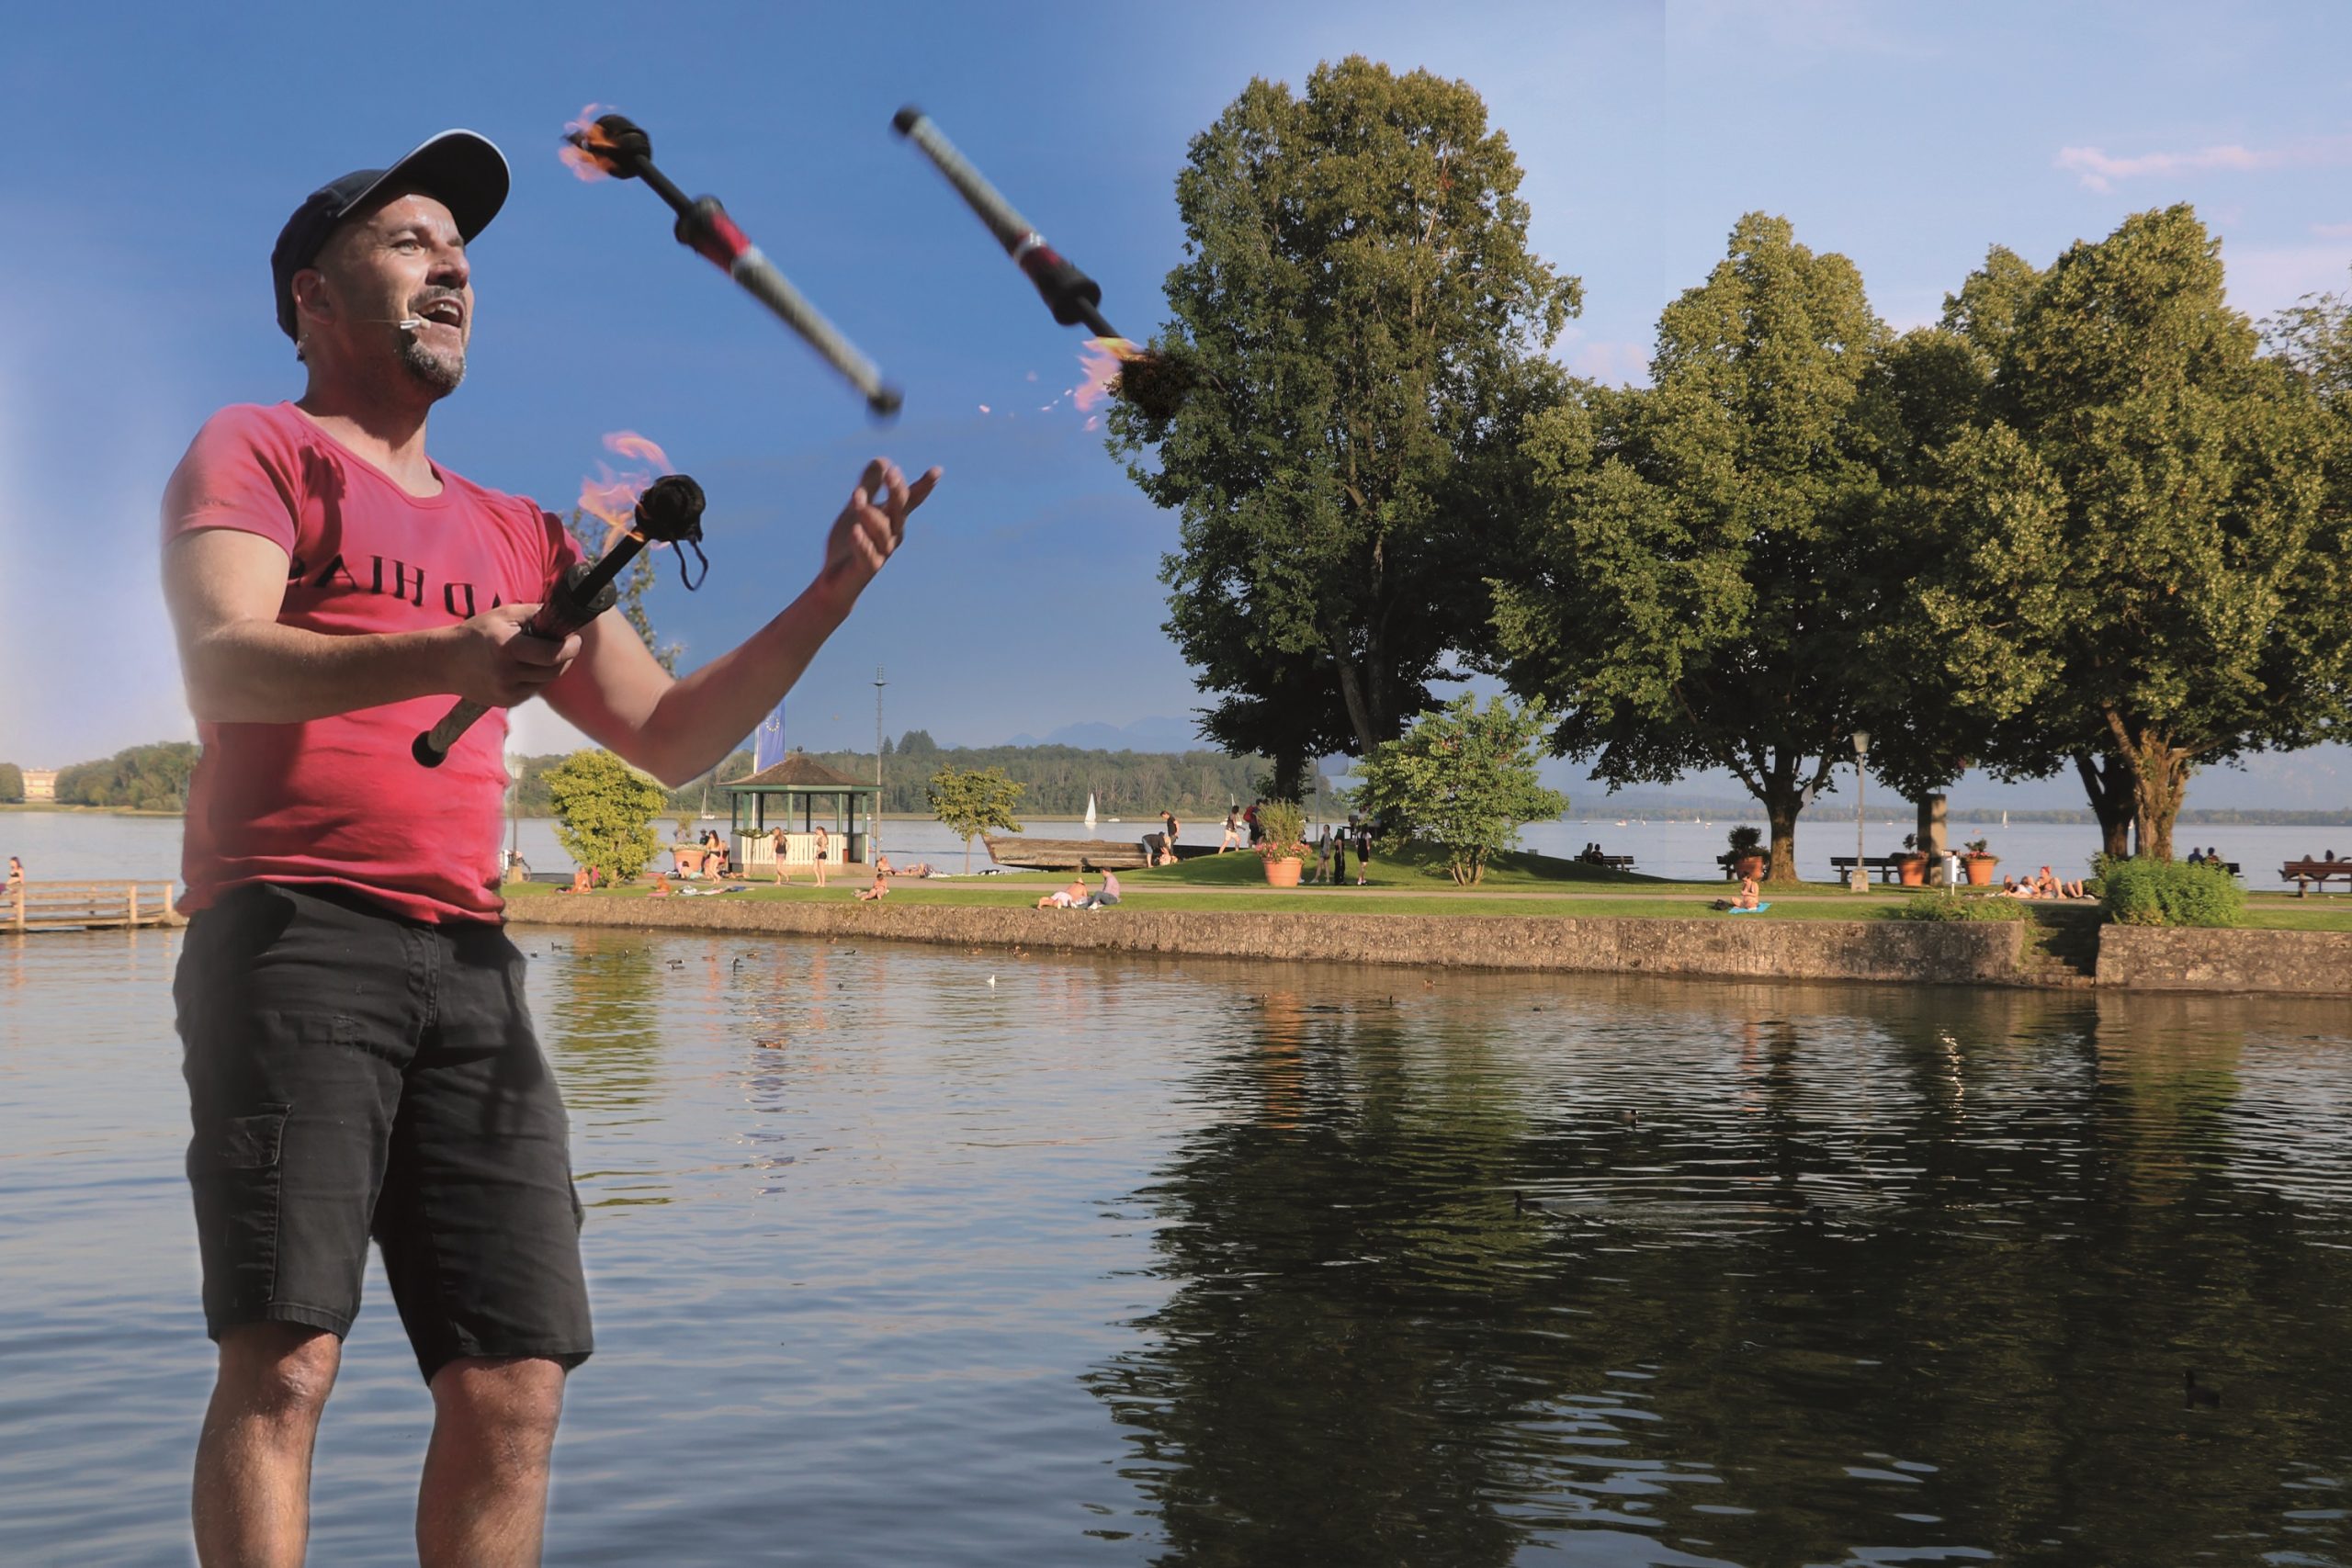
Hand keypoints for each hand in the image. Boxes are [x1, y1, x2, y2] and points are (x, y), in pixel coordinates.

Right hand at [441, 602, 582, 706]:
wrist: (445, 662)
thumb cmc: (475, 634)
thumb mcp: (503, 615)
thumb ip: (534, 614)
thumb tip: (561, 616)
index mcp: (507, 648)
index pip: (552, 654)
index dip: (571, 647)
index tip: (575, 638)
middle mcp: (507, 673)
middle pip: (554, 670)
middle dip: (566, 657)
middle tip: (566, 644)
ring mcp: (506, 691)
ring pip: (546, 681)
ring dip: (551, 667)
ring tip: (541, 653)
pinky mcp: (506, 702)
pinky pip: (533, 690)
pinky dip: (536, 678)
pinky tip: (525, 666)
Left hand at [814, 457, 938, 609]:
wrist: (834, 581)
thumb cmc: (850, 543)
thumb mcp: (857, 509)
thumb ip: (869, 486)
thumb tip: (882, 460)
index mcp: (891, 521)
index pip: (910, 501)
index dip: (924, 487)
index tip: (937, 470)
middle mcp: (891, 537)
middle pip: (899, 512)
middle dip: (897, 493)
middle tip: (892, 473)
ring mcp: (880, 553)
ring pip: (881, 531)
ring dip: (870, 513)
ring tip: (855, 496)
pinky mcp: (865, 569)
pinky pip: (866, 554)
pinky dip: (861, 542)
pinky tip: (855, 531)